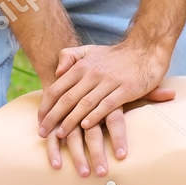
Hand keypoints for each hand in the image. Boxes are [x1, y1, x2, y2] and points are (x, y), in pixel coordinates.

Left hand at [38, 42, 173, 176]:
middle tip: (42, 133)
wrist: (147, 49)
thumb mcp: (90, 50)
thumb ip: (70, 57)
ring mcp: (109, 81)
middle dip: (53, 118)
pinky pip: (107, 105)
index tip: (39, 121)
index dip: (46, 106)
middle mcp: (93, 73)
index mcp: (82, 66)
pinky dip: (95, 116)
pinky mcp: (125, 89)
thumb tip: (57, 72)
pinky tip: (86, 127)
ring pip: (84, 104)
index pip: (57, 88)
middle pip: (67, 99)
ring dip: (71, 121)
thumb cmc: (116, 55)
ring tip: (60, 135)